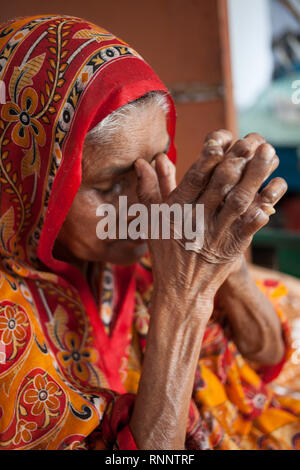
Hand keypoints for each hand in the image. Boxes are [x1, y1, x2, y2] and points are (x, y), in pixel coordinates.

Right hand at [134, 130, 286, 314]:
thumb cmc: (165, 251)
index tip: (223, 138)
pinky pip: (250, 226)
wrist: (181, 290)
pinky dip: (263, 208)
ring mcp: (218, 233)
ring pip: (239, 200)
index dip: (209, 157)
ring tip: (268, 154)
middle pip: (221, 185)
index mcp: (178, 210)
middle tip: (252, 140)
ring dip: (255, 176)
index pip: (195, 178)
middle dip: (237, 161)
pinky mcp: (234, 247)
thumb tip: (144, 161)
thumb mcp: (152, 219)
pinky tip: (276, 188)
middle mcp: (199, 219)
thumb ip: (150, 188)